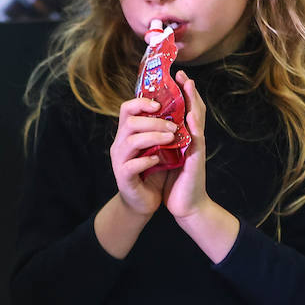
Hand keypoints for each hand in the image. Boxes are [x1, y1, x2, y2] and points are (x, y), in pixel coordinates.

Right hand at [110, 96, 178, 216]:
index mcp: (128, 134)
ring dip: (153, 138)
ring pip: (131, 141)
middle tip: (174, 127)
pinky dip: (147, 161)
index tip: (160, 104)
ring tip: (171, 140)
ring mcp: (120, 161)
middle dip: (154, 121)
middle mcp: (120, 144)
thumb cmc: (155, 172)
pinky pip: (131, 165)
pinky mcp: (124, 178)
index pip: (127, 109)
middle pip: (130, 122)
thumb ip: (164, 129)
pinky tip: (158, 160)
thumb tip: (183, 108)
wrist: (145, 202)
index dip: (142, 101)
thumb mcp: (161, 147)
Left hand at [162, 71, 210, 219]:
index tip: (178, 76)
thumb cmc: (174, 181)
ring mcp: (196, 151)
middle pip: (194, 111)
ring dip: (194, 104)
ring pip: (197, 123)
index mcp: (184, 139)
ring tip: (190, 87)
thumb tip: (152, 123)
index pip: (185, 111)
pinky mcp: (194, 163)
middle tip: (184, 74)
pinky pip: (195, 143)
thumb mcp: (167, 155)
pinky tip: (191, 118)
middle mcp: (192, 141)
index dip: (183, 94)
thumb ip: (163, 139)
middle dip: (190, 92)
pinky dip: (194, 129)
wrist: (184, 207)